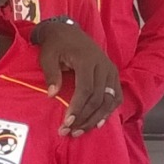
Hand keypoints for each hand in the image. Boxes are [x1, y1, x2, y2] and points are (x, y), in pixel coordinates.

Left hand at [32, 20, 122, 135]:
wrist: (68, 31)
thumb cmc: (56, 45)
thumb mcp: (47, 56)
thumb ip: (51, 74)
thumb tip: (52, 95)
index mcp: (87, 60)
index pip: (86, 89)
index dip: (77, 108)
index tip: (67, 123)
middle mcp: (103, 66)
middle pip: (98, 98)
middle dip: (84, 118)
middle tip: (69, 132)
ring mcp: (111, 71)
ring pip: (109, 100)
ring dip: (96, 119)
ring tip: (80, 131)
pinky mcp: (113, 75)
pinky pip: (116, 97)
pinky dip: (108, 111)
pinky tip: (97, 123)